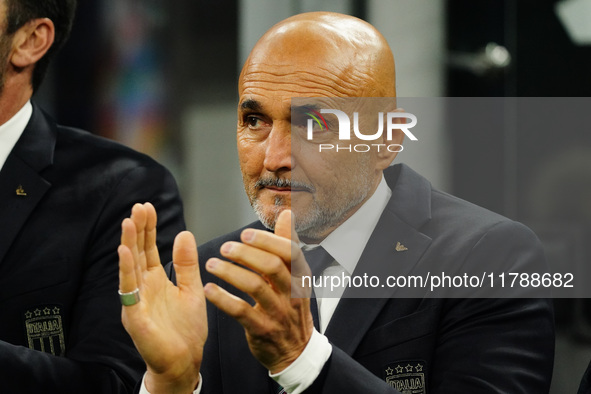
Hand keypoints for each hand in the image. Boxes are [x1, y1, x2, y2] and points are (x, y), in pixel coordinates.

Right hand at [118, 203, 206, 393]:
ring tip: (129, 221)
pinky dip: (126, 270)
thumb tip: (183, 233)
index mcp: (155, 280)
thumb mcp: (191, 288)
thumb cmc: (185, 329)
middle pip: (137, 252)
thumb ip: (186, 263)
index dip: (148, 228)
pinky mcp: (134, 315)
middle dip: (137, 229)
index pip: (149, 248)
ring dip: (128, 244)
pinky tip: (125, 251)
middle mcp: (142, 287)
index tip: (148, 207)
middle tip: (138, 206)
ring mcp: (136, 300)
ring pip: (129, 267)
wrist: (184, 360)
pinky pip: (128, 290)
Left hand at [203, 209, 313, 372]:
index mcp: (300, 275)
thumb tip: (286, 213)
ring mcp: (278, 312)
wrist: (295, 349)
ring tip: (212, 264)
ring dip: (230, 272)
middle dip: (246, 253)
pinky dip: (223, 299)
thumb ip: (287, 244)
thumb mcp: (296, 276)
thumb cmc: (290, 306)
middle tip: (225, 247)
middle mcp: (292, 292)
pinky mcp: (262, 329)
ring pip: (255, 287)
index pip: (289, 252)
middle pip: (272, 266)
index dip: (266, 240)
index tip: (244, 233)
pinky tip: (209, 289)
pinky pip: (241, 311)